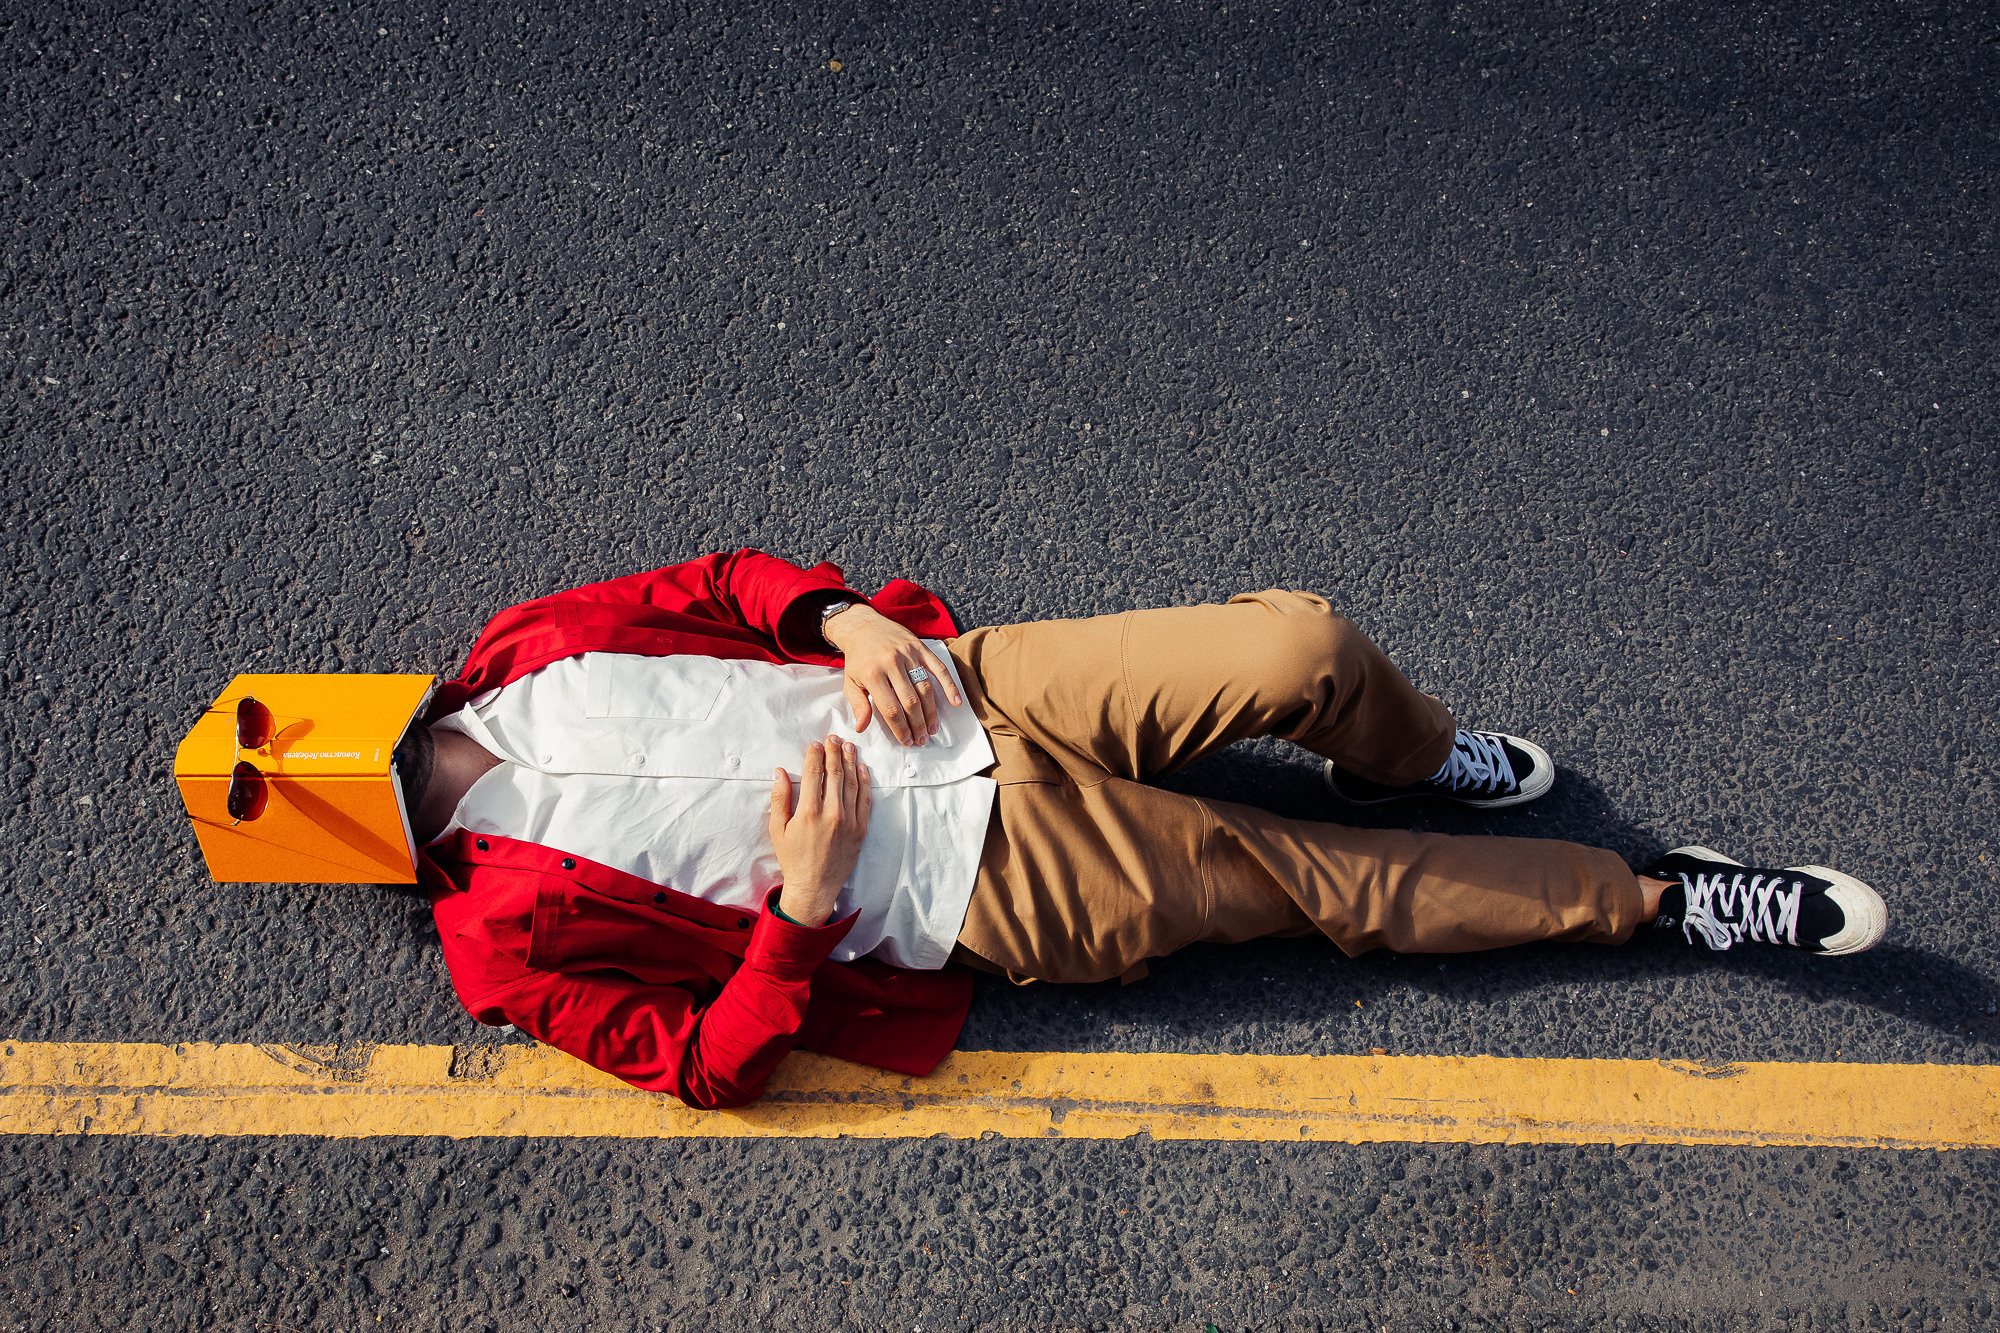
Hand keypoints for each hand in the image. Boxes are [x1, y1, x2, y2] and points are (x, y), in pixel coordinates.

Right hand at [766, 736, 872, 926]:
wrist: (815, 886)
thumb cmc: (793, 858)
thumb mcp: (777, 830)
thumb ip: (779, 798)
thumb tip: (780, 772)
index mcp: (809, 812)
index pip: (814, 774)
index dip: (816, 755)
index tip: (816, 743)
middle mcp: (832, 813)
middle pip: (835, 773)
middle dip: (834, 752)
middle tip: (834, 738)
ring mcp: (849, 821)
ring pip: (852, 783)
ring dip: (851, 761)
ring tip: (849, 746)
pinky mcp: (861, 829)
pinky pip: (865, 799)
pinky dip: (865, 781)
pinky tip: (863, 768)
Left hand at [822, 603, 962, 745]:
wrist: (863, 626)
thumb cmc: (858, 659)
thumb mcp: (850, 682)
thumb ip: (858, 705)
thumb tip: (861, 728)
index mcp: (872, 674)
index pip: (891, 709)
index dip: (901, 728)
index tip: (907, 741)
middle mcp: (891, 663)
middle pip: (911, 701)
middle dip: (918, 724)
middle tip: (922, 740)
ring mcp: (908, 654)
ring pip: (925, 688)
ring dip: (931, 712)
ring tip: (932, 729)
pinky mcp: (920, 647)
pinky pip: (938, 668)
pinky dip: (949, 685)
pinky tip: (955, 702)